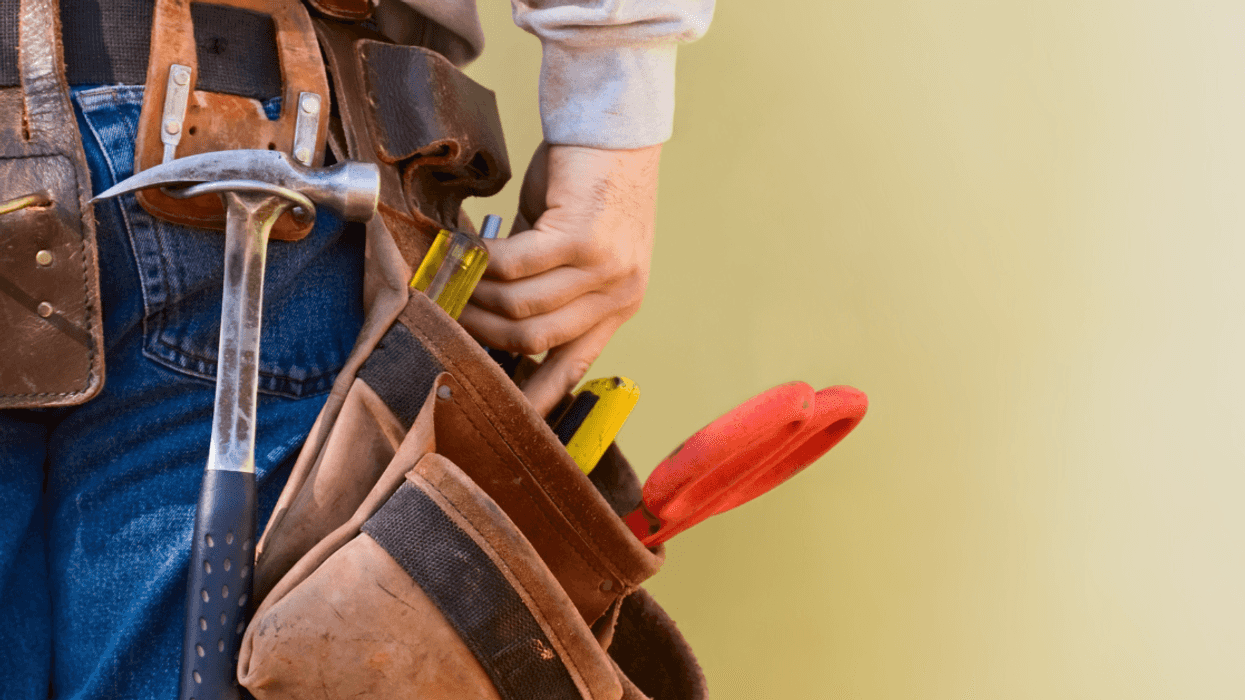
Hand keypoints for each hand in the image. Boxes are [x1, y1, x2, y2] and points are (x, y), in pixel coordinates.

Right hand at [459, 141, 660, 415]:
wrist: (613, 127)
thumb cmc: (590, 183)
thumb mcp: (575, 247)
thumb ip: (545, 285)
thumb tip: (492, 317)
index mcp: (620, 303)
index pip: (576, 364)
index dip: (538, 396)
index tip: (505, 414)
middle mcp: (620, 293)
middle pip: (536, 340)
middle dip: (484, 331)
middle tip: (449, 312)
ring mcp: (606, 268)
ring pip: (521, 307)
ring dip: (477, 296)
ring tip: (451, 281)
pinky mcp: (582, 239)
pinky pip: (514, 267)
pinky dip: (480, 263)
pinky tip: (462, 249)